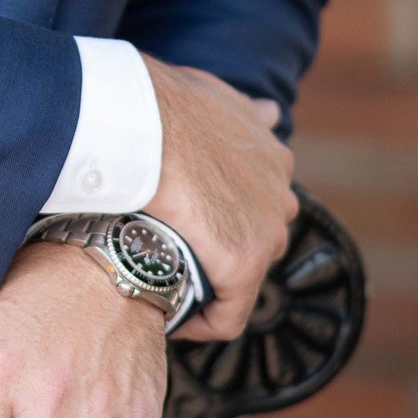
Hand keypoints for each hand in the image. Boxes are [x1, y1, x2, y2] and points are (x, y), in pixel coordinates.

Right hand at [140, 59, 296, 341]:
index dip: (224, 220)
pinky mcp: (243, 263)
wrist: (138, 121)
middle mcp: (279, 195)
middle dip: (220, 251)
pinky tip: (170, 317)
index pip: (259, 204)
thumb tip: (270, 112)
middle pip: (257, 240)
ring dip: (210, 284)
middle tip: (172, 255)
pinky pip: (228, 315)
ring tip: (167, 284)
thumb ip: (244, 110)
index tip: (188, 229)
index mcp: (272, 156)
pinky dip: (201, 323)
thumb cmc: (157, 102)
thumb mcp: (215, 94)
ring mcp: (265, 231)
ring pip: (243, 278)